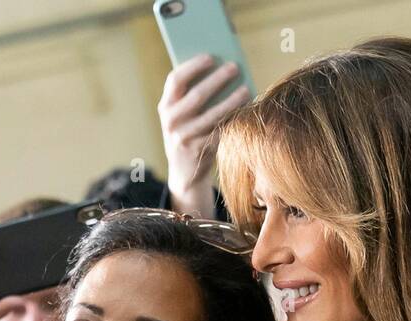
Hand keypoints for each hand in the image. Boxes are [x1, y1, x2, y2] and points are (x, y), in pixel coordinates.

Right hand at [158, 54, 250, 218]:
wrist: (184, 174)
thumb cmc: (188, 134)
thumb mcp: (181, 116)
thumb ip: (190, 96)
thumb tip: (219, 69)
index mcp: (165, 107)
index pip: (175, 80)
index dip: (193, 66)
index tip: (211, 57)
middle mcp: (171, 122)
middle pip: (197, 95)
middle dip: (217, 79)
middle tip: (234, 67)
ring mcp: (185, 138)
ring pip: (212, 114)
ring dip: (231, 100)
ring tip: (245, 88)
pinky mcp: (200, 151)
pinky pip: (220, 131)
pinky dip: (233, 119)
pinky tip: (245, 109)